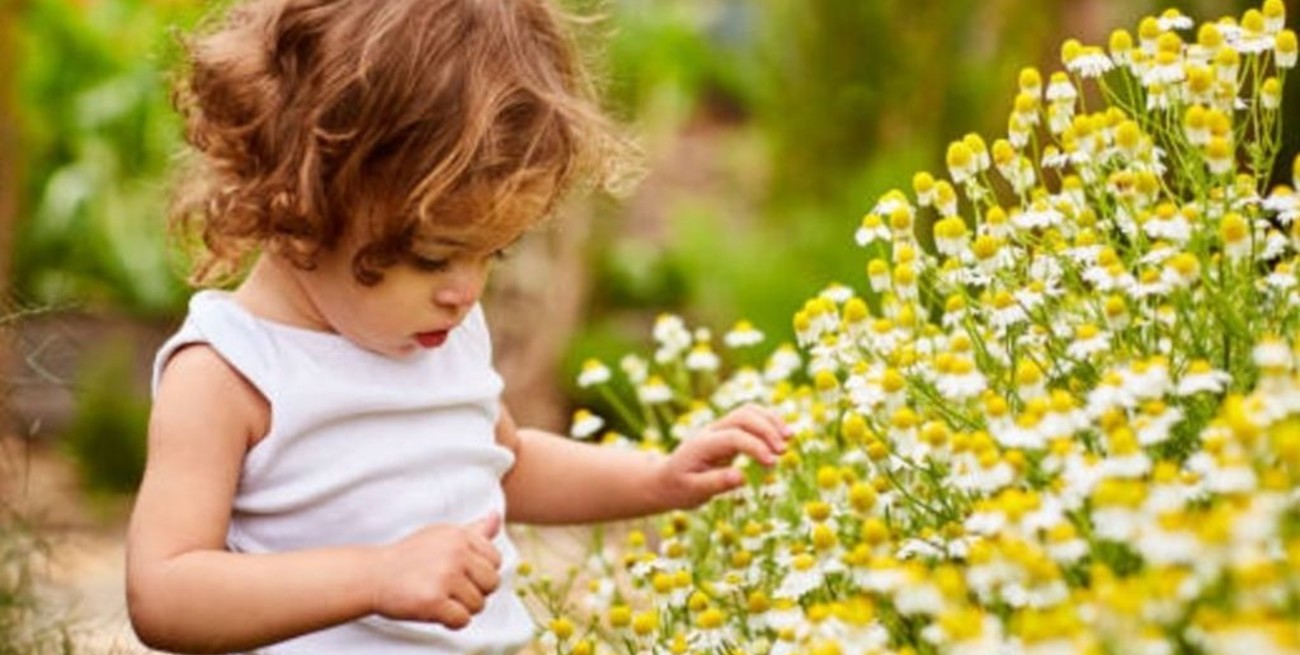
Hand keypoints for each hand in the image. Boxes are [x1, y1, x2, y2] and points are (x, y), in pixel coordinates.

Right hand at [369, 513, 502, 628]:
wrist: (373, 575)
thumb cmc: (409, 557)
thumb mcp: (442, 536)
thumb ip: (473, 531)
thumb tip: (496, 516)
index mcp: (460, 536)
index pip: (495, 560)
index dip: (480, 572)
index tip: (459, 573)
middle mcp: (455, 553)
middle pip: (492, 583)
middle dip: (475, 592)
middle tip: (450, 589)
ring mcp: (445, 577)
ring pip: (479, 605)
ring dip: (461, 608)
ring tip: (440, 598)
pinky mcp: (434, 601)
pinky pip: (463, 620)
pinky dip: (451, 621)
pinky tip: (435, 610)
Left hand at [655, 404, 789, 508]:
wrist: (665, 479)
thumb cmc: (678, 488)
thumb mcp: (692, 492)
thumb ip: (716, 484)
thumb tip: (742, 477)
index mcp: (702, 444)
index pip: (734, 436)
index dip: (756, 447)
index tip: (772, 465)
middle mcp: (712, 431)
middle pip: (743, 416)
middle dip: (766, 430)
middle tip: (783, 452)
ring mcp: (720, 428)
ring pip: (748, 411)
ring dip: (771, 421)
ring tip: (789, 439)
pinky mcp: (728, 431)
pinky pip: (750, 417)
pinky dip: (768, 421)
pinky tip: (783, 434)